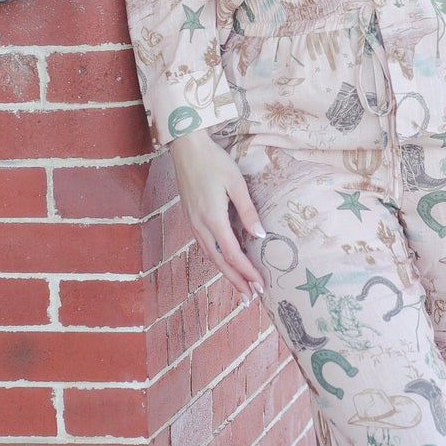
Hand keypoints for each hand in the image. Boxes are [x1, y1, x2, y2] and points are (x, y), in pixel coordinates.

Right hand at [170, 129, 266, 305]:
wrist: (186, 148)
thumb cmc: (213, 161)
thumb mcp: (236, 183)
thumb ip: (248, 211)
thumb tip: (260, 235)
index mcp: (212, 218)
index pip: (232, 253)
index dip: (246, 272)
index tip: (260, 285)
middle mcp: (200, 226)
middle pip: (219, 262)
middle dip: (236, 281)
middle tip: (251, 298)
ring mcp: (192, 223)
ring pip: (210, 256)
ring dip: (226, 273)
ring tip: (240, 287)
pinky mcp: (191, 218)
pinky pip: (205, 246)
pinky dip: (217, 260)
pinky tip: (225, 263)